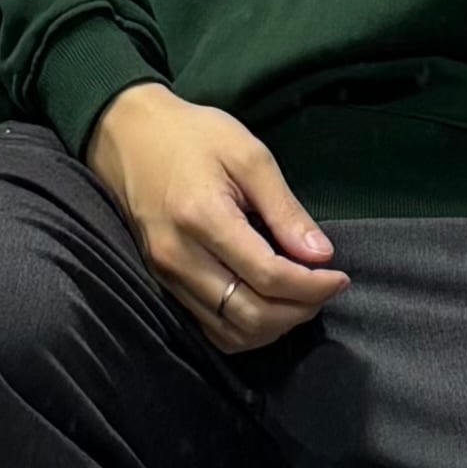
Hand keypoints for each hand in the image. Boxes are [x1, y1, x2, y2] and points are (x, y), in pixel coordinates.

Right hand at [86, 83, 349, 353]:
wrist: (127, 135)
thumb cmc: (193, 136)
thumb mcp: (248, 154)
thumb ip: (285, 208)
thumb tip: (321, 255)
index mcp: (203, 218)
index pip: (268, 276)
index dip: (312, 286)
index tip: (339, 276)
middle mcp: (179, 257)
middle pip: (251, 315)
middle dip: (299, 311)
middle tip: (323, 288)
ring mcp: (165, 276)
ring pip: (230, 332)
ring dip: (275, 325)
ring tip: (300, 298)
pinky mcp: (161, 283)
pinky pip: (209, 328)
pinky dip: (245, 328)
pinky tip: (267, 305)